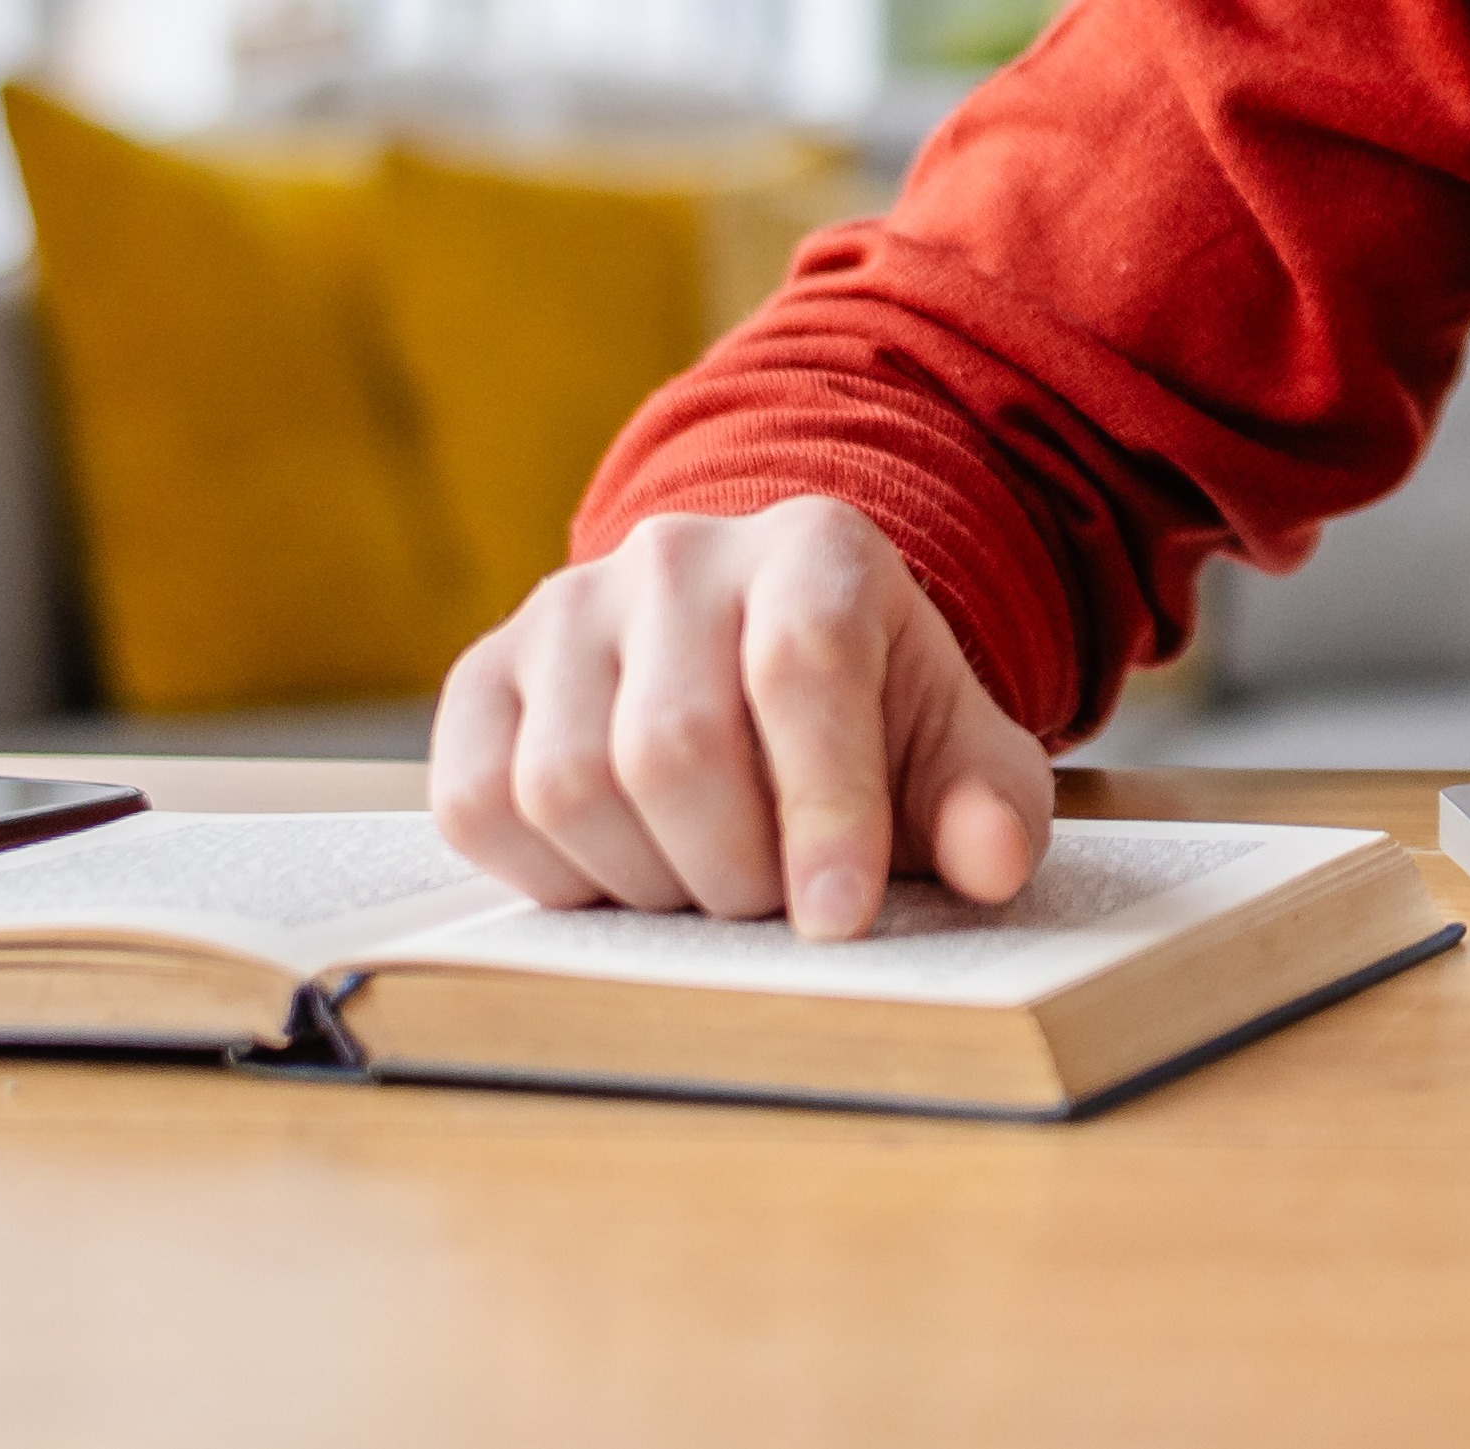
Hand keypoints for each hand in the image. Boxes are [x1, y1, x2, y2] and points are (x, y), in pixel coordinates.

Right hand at [430, 497, 1057, 933]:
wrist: (761, 664)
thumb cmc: (869, 720)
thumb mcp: (954, 752)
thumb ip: (988, 805)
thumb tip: (990, 862)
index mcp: (814, 550)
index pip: (801, 667)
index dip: (821, 807)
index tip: (838, 920)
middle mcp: (677, 557)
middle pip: (672, 744)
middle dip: (730, 869)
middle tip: (770, 905)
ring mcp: (565, 609)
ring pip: (567, 785)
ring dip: (645, 881)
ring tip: (705, 881)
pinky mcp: (482, 676)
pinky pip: (478, 806)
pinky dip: (551, 878)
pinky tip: (622, 869)